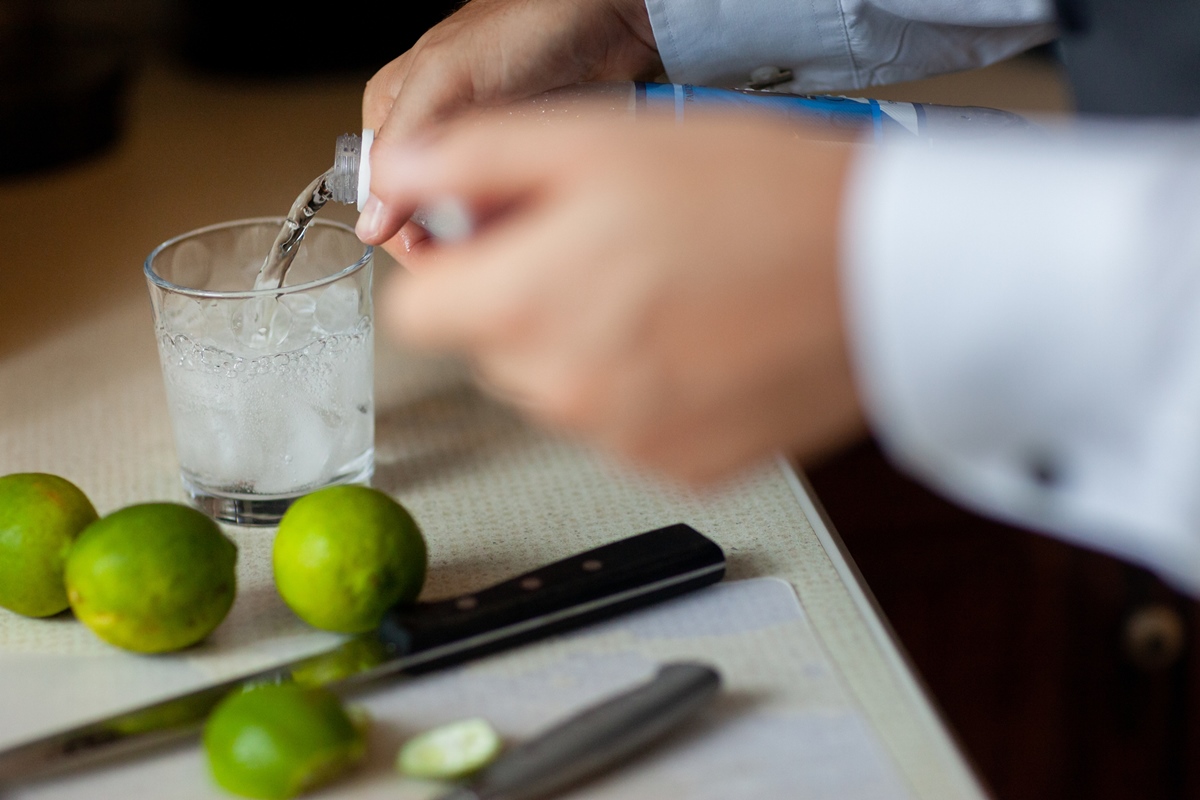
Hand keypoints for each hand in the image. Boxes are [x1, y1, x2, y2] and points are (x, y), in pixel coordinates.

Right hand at [361, 0, 662, 257]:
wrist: (603, 19)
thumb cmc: (526, 24)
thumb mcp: (448, 77)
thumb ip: (407, 141)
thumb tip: (373, 218)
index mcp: (394, 111)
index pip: (382, 197)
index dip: (406, 234)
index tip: (434, 258)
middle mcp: (432, 135)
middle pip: (426, 215)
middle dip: (450, 235)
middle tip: (480, 242)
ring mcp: (477, 154)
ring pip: (468, 220)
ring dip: (486, 233)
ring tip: (508, 228)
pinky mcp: (519, 166)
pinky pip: (509, 211)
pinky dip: (517, 220)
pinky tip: (529, 218)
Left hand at [363, 110, 867, 485]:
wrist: (887, 268)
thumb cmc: (761, 196)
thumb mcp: (601, 140)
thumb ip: (478, 160)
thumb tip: (400, 175)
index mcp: (528, 305)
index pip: (418, 316)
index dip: (455, 271)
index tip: (500, 247)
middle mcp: (565, 389)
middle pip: (492, 353)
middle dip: (527, 304)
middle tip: (611, 252)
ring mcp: (623, 440)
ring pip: (558, 392)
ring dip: (588, 347)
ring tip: (671, 292)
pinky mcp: (681, 467)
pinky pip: (623, 430)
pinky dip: (647, 391)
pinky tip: (703, 342)